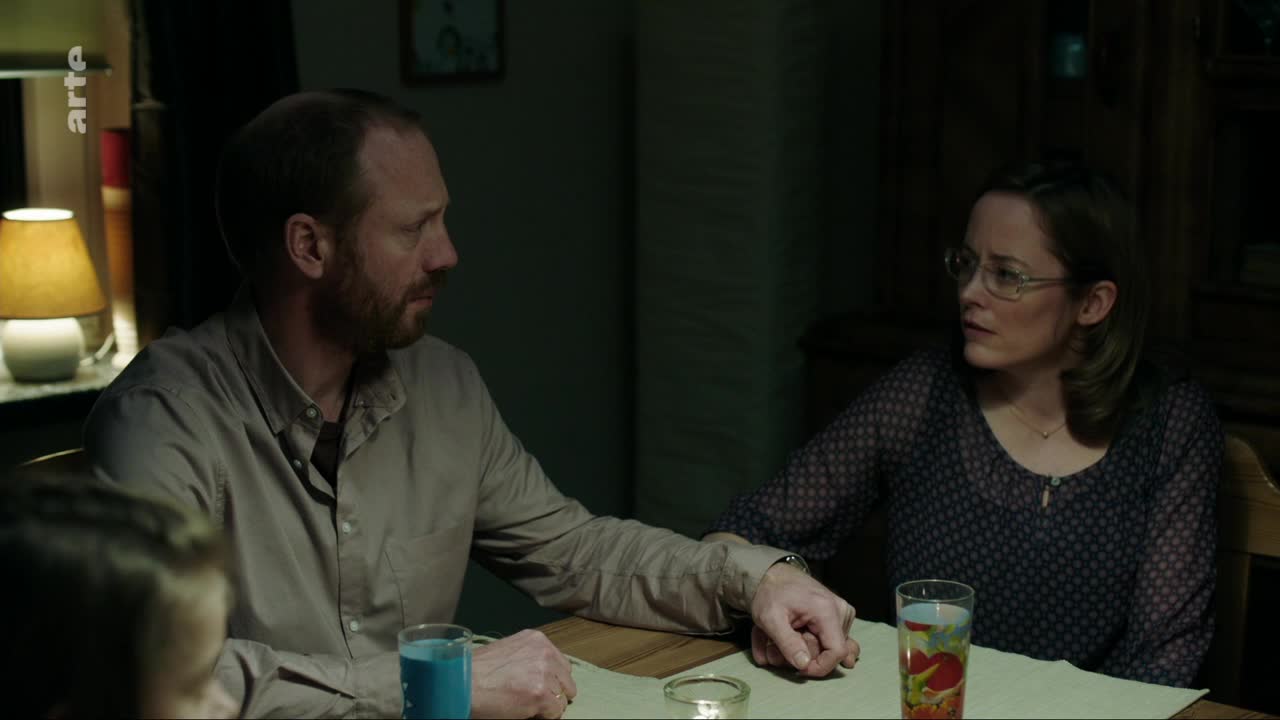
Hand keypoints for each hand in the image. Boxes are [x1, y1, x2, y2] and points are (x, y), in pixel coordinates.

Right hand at [471, 629, 577, 718]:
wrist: (461, 683)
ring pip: (561, 699)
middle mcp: (544, 652)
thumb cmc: (476, 670)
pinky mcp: (540, 694)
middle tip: (532, 699)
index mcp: (536, 640)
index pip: (561, 665)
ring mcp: (544, 673)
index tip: (538, 688)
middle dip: (553, 692)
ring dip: (546, 705)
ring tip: (524, 703)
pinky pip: (555, 713)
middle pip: (566, 681)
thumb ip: (529, 658)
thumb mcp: (509, 651)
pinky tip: (523, 710)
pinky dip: (542, 716)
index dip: (551, 680)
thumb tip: (544, 675)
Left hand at [749, 562, 860, 677]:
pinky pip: (828, 641)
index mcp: (828, 610)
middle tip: (775, 647)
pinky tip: (789, 638)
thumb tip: (804, 665)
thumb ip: (787, 643)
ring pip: (827, 648)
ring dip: (801, 651)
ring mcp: (841, 614)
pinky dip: (806, 644)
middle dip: (801, 656)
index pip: (837, 652)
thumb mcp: (770, 619)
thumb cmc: (769, 594)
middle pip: (828, 651)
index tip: (798, 669)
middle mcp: (841, 612)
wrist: (771, 574)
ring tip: (778, 641)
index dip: (819, 667)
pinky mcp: (837, 617)